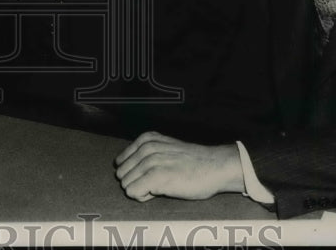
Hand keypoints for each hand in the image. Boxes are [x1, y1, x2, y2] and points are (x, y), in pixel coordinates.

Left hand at [114, 132, 243, 201]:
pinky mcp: (156, 176)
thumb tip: (127, 172)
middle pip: (121, 174)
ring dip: (141, 190)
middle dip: (136, 182)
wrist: (215, 166)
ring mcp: (151, 161)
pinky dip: (143, 197)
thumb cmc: (193, 162)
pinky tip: (160, 192)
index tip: (150, 176)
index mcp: (147, 139)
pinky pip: (133, 192)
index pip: (120, 162)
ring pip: (126, 184)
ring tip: (160, 187)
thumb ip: (147, 154)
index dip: (134, 173)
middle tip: (155, 184)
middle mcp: (146, 148)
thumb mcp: (166, 149)